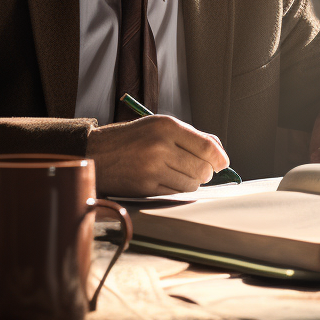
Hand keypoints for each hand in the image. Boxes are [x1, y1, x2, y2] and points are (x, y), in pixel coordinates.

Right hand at [86, 115, 229, 195]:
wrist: (96, 153)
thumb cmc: (131, 138)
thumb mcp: (158, 125)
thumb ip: (190, 135)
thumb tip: (219, 151)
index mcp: (166, 126)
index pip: (206, 147)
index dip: (220, 158)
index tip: (223, 163)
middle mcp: (160, 146)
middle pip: (202, 168)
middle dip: (206, 173)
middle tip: (199, 170)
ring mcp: (152, 169)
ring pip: (191, 184)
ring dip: (192, 182)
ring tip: (180, 174)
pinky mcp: (145, 187)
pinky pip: (175, 194)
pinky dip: (177, 190)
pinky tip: (167, 180)